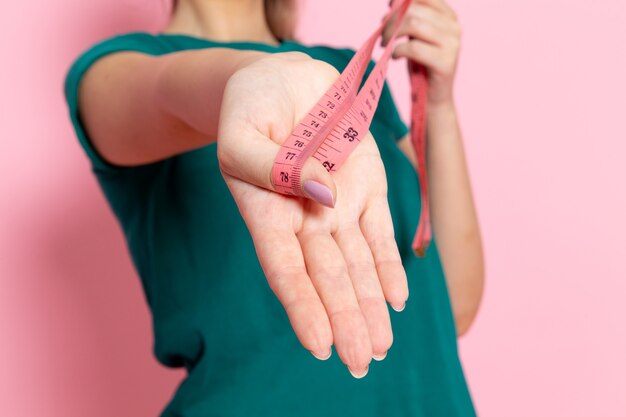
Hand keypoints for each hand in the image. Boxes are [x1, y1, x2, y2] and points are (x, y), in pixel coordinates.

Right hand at [217, 52, 408, 376]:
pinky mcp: (367, 185)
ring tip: (381, 347)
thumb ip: (274, 167)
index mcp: (266, 213)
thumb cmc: (249, 108)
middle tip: (361, 363)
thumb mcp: (242, 135)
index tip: (321, 345)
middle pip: (328, 278)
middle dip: (346, 321)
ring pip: (358, 265)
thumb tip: (324, 195)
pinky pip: (381, 231)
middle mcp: (305, 219)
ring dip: (371, 306)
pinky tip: (398, 300)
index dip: (303, 307)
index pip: (286, 270)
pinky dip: (389, 265)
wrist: (281, 80)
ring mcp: (339, 204)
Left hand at [382, 0, 461, 105]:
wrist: (432, 97)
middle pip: (414, 10)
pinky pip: (414, 48)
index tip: (388, 7)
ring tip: (384, 44)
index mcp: (449, 16)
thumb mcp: (416, 36)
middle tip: (382, 33)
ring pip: (413, 25)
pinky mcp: (445, 62)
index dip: (402, 0)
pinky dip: (398, 50)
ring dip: (391, 34)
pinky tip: (394, 56)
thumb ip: (410, 18)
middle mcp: (454, 26)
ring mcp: (452, 44)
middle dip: (391, 20)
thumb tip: (393, 1)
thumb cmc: (421, 65)